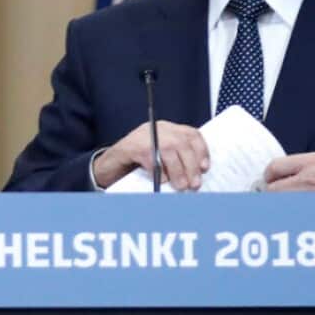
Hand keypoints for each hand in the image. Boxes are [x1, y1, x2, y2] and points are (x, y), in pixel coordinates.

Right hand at [93, 120, 208, 189]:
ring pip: (169, 149)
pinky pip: (150, 157)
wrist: (109, 165)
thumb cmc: (138, 164)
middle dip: (191, 165)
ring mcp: (143, 136)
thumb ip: (177, 160)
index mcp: (167, 129)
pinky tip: (161, 180)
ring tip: (181, 186)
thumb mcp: (161, 159)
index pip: (190, 134)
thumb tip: (197, 175)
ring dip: (178, 170)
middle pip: (181, 142)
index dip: (201, 151)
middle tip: (194, 184)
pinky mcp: (131, 146)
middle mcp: (157, 129)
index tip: (205, 168)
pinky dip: (159, 171)